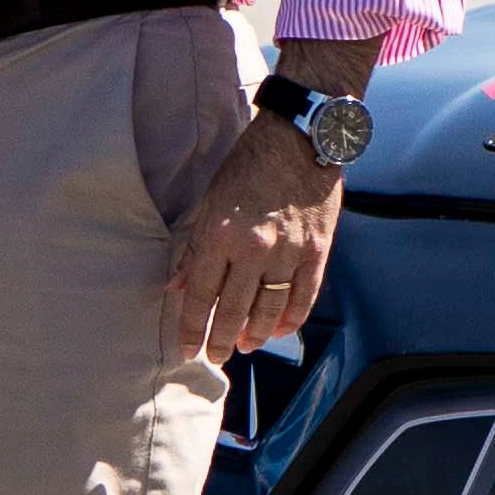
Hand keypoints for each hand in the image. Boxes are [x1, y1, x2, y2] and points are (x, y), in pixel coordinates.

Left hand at [159, 101, 347, 363]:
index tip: (186, 348)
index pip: (201, 294)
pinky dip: (291, 319)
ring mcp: (289, 252)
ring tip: (245, 347)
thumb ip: (196, 247)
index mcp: (221, 234)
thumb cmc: (249, 163)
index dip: (192, 326)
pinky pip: (304, 297)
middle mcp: (254, 249)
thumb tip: (177, 285)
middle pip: (233, 309)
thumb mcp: (211, 199)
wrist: (301, 137)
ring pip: (269, 309)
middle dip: (221, 338)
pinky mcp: (317, 251)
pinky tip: (279, 331)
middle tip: (215, 357)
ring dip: (255, 334)